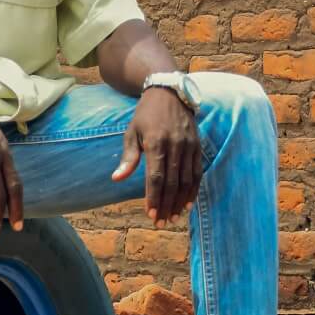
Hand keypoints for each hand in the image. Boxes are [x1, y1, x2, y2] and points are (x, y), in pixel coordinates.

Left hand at [112, 86, 202, 224]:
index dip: (154, 197)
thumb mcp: (132, 132)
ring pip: (186, 180)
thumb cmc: (146, 114)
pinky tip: (187, 204)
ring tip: (174, 218)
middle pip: (172, 182)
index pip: (156, 176)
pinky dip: (193, 190)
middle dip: (166, 205)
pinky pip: (197, 172)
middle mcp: (175, 145)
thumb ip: (128, 157)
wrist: (169, 92)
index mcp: (156, 142)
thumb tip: (116, 179)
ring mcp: (188, 145)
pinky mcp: (197, 146)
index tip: (150, 214)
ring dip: (180, 202)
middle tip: (161, 223)